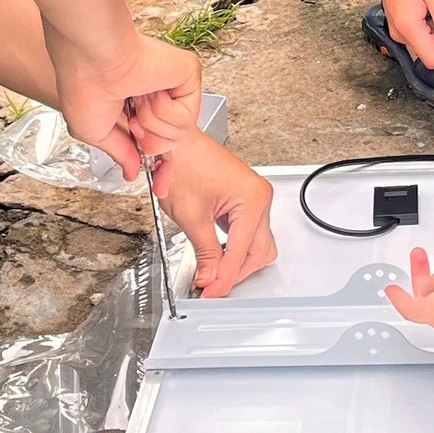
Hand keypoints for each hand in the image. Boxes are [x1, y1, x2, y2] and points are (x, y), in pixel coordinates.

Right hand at [57, 35, 201, 186]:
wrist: (93, 61)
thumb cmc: (84, 87)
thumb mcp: (97, 132)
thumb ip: (121, 152)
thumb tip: (131, 172)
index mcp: (137, 107)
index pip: (159, 143)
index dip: (161, 168)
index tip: (161, 189)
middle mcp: (158, 96)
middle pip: (174, 141)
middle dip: (155, 146)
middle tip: (134, 123)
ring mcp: (174, 85)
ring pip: (179, 132)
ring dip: (151, 124)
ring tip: (135, 101)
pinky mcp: (188, 74)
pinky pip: (186, 115)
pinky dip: (162, 111)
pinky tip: (147, 93)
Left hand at [157, 131, 276, 296]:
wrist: (173, 140)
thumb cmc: (181, 163)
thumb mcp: (191, 217)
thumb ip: (205, 253)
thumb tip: (209, 278)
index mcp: (251, 199)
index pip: (241, 253)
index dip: (223, 278)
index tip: (210, 292)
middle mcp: (260, 197)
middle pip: (259, 252)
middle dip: (235, 272)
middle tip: (211, 288)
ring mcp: (256, 196)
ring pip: (258, 244)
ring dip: (237, 261)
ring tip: (213, 273)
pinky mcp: (247, 197)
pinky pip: (249, 231)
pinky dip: (236, 246)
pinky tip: (218, 255)